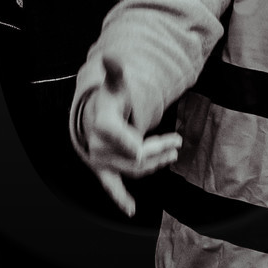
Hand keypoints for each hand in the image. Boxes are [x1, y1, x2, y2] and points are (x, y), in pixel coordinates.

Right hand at [78, 58, 180, 216]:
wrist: (90, 120)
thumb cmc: (108, 101)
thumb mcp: (114, 86)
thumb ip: (115, 72)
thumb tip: (112, 56)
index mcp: (103, 126)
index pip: (127, 140)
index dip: (147, 143)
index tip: (163, 144)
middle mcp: (99, 147)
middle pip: (137, 156)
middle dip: (159, 150)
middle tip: (177, 143)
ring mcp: (100, 162)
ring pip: (134, 169)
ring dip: (154, 165)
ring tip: (171, 157)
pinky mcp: (102, 172)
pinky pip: (112, 188)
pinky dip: (121, 199)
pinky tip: (132, 210)